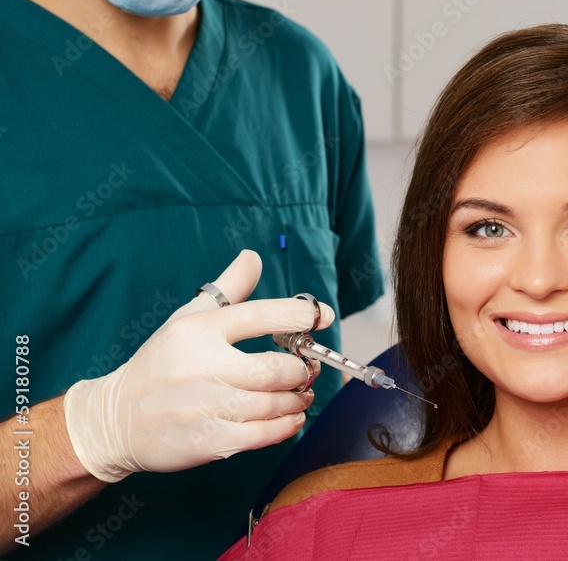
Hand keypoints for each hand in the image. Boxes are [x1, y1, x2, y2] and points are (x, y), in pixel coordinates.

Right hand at [63, 250, 332, 482]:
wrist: (115, 420)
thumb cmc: (160, 365)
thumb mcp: (187, 319)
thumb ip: (227, 289)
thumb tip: (253, 257)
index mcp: (198, 331)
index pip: (259, 315)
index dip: (299, 315)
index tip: (322, 316)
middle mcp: (200, 367)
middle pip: (274, 368)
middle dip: (301, 369)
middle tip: (307, 368)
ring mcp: (203, 406)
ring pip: (273, 403)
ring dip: (297, 399)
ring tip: (301, 393)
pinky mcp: (206, 441)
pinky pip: (262, 434)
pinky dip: (286, 425)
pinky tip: (291, 417)